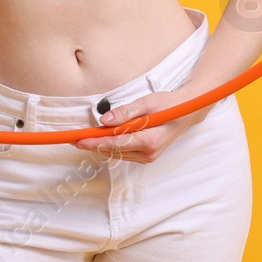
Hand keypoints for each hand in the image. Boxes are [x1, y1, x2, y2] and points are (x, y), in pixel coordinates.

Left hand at [71, 88, 211, 163]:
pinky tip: (104, 137)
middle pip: (113, 151)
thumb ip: (126, 113)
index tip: (78, 140)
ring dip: (102, 145)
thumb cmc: (169, 106)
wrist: (187, 113)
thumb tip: (104, 120)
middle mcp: (148, 154)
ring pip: (117, 153)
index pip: (115, 144)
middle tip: (74, 138)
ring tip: (85, 136)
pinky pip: (123, 152)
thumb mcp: (147, 104)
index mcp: (149, 141)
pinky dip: (112, 145)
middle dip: (94, 144)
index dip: (94, 143)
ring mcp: (147, 157)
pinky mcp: (146, 156)